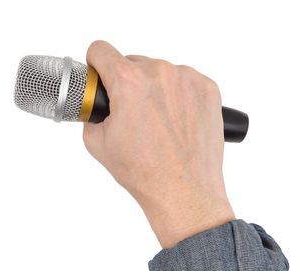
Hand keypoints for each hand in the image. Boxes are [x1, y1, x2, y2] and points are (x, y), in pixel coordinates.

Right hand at [83, 40, 234, 248]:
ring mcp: (189, 80)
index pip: (101, 49)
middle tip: (133, 114)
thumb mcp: (98, 143)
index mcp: (130, 83)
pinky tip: (177, 121)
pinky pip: (184, 81)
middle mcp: (161, 73)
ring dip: (155, 89)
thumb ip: (91, 113)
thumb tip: (95, 102)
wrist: (185, 192)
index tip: (101, 77)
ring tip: (158, 122)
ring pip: (160, 72)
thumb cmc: (146, 172)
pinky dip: (178, 95)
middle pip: (133, 62)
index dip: (96, 65)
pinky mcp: (208, 89)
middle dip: (128, 84)